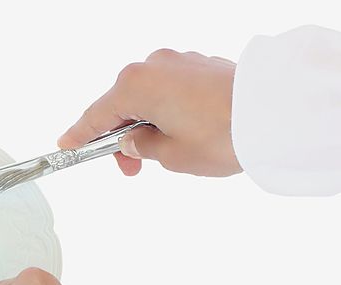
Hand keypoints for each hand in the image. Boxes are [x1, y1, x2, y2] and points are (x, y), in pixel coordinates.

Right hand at [58, 49, 240, 176]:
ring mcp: (179, 61)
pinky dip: (168, 110)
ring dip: (148, 124)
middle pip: (123, 103)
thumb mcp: (172, 155)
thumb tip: (133, 141)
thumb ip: (143, 147)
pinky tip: (182, 132)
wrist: (274, 113)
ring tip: (164, 153)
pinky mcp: (201, 64)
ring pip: (149, 96)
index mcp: (137, 85)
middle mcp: (154, 64)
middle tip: (132, 169)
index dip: (81, 135)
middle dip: (122, 136)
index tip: (66, 145)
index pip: (97, 115)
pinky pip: (171, 89)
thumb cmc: (222, 134)